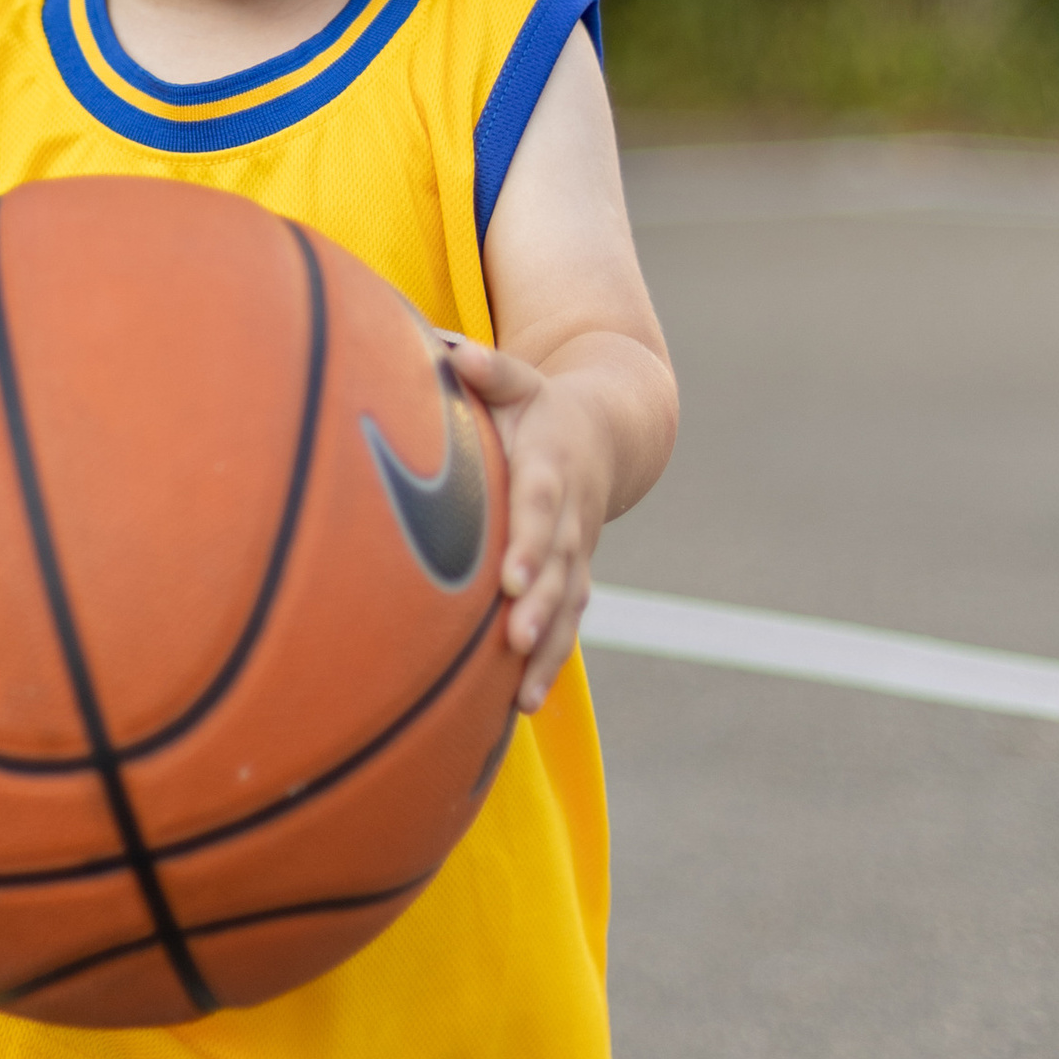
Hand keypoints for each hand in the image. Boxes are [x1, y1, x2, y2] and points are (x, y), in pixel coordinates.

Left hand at [443, 337, 611, 714]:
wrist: (604, 432)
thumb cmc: (536, 406)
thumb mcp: (518, 380)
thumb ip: (489, 370)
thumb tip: (455, 353)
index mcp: (552, 464)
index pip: (541, 504)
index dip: (530, 540)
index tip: (510, 576)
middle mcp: (569, 515)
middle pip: (559, 566)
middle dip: (540, 604)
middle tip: (515, 637)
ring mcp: (575, 553)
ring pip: (568, 605)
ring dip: (547, 649)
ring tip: (521, 695)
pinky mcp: (572, 579)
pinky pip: (566, 625)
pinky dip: (547, 663)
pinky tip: (521, 705)